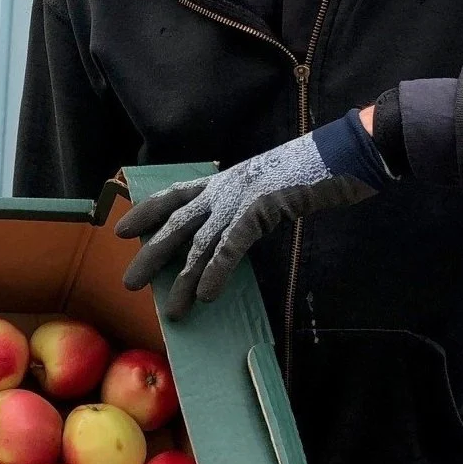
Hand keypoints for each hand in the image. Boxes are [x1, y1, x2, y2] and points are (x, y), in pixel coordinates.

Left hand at [116, 109, 389, 317]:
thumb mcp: (265, 187)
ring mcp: (240, 197)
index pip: (175, 195)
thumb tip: (232, 234)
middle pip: (177, 223)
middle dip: (152, 254)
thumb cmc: (308, 172)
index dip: (148, 211)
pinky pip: (232, 245)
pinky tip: (206, 295)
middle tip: (130, 282)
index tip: (123, 229)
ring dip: (183, 278)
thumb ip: (244, 206)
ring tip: (171, 309)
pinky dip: (217, 271)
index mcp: (223, 179)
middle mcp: (224, 188)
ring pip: (201, 242)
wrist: (339, 154)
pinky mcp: (260, 208)